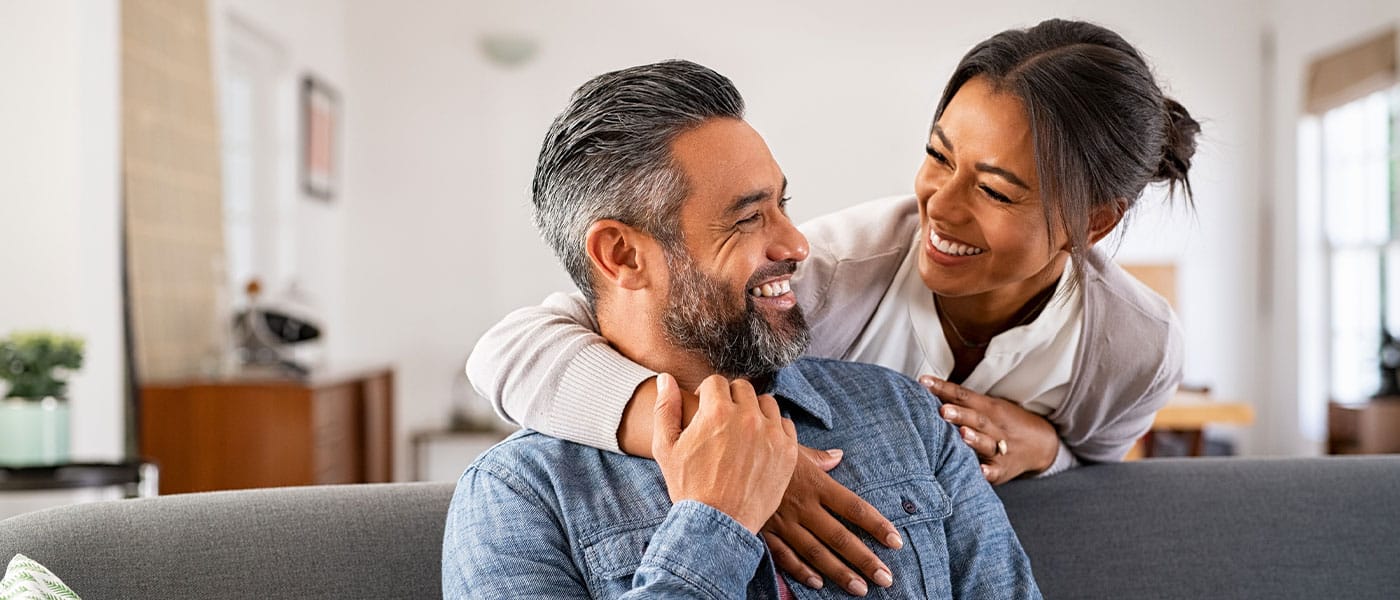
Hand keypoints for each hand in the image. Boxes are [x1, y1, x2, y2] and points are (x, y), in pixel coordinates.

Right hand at [653, 373, 798, 532]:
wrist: (717, 524)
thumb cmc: (688, 486)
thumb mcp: (666, 447)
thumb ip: (665, 408)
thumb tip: (666, 378)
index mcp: (716, 411)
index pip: (716, 382)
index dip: (707, 394)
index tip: (705, 409)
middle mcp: (747, 417)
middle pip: (742, 388)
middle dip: (730, 399)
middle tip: (723, 421)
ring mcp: (771, 434)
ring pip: (766, 403)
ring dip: (754, 411)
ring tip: (743, 431)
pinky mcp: (788, 451)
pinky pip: (784, 424)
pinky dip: (773, 429)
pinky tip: (760, 444)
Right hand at [761, 446, 902, 595]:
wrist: (724, 455)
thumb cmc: (761, 447)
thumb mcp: (792, 447)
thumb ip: (818, 457)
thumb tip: (838, 456)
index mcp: (815, 483)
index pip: (854, 507)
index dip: (877, 525)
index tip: (895, 541)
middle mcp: (803, 506)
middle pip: (840, 537)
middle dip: (865, 559)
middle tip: (886, 578)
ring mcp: (783, 521)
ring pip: (816, 552)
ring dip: (839, 572)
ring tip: (860, 588)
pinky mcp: (764, 531)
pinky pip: (785, 555)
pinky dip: (801, 571)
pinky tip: (817, 583)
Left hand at [919, 376, 1058, 484]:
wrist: (1041, 444)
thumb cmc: (1002, 423)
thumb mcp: (988, 407)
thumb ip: (961, 401)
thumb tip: (926, 388)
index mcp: (989, 408)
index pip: (964, 396)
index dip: (944, 389)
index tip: (923, 382)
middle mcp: (995, 427)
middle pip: (977, 418)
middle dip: (960, 414)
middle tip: (942, 410)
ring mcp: (1001, 448)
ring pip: (987, 443)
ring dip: (974, 439)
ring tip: (962, 434)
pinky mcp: (1003, 469)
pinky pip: (996, 471)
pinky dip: (988, 471)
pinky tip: (980, 471)